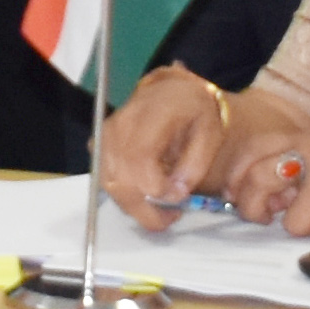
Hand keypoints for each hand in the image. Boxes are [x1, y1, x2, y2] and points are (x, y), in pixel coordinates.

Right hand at [95, 69, 245, 229]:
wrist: (173, 92)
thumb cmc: (195, 112)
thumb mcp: (210, 133)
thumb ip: (196, 164)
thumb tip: (177, 192)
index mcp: (155, 111)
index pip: (140, 157)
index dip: (155, 187)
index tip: (177, 199)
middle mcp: (123, 120)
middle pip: (119, 176)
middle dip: (144, 207)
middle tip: (169, 216)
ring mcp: (106, 131)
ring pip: (109, 183)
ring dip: (134, 204)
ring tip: (160, 207)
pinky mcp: (99, 142)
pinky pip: (104, 178)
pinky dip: (124, 193)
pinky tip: (145, 192)